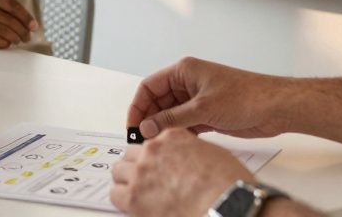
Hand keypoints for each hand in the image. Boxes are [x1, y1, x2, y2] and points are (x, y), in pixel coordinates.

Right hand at [0, 0, 38, 47]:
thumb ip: (0, 8)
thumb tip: (27, 23)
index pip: (12, 4)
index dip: (25, 16)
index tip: (33, 26)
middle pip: (9, 19)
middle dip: (22, 30)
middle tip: (27, 37)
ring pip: (2, 30)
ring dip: (14, 38)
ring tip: (18, 41)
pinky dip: (2, 43)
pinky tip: (6, 44)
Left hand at [111, 129, 253, 216]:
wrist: (225, 204)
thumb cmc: (226, 184)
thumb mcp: (211, 153)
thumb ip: (189, 151)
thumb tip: (182, 159)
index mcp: (172, 137)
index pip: (151, 142)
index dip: (153, 156)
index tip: (154, 164)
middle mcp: (153, 151)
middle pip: (131, 154)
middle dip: (137, 166)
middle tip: (146, 179)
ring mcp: (141, 172)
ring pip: (119, 171)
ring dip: (127, 181)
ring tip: (139, 192)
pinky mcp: (134, 197)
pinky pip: (115, 194)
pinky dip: (122, 199)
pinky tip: (134, 204)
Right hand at [127, 57, 291, 140]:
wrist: (276, 107)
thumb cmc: (246, 96)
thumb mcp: (203, 108)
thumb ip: (173, 119)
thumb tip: (148, 128)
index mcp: (184, 71)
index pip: (149, 86)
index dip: (138, 106)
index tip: (133, 125)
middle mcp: (188, 83)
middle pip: (158, 101)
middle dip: (149, 119)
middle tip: (143, 139)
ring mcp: (198, 99)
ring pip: (171, 114)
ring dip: (164, 129)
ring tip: (157, 146)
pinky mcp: (207, 114)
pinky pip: (184, 124)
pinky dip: (178, 134)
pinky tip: (175, 145)